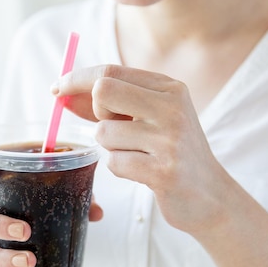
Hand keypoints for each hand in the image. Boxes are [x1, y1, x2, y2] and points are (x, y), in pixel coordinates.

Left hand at [53, 64, 231, 233]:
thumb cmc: (172, 152)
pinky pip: (113, 162)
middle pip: (103, 91)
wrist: (210, 195)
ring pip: (103, 133)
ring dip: (111, 148)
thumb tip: (63, 91)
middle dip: (95, 112)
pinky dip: (119, 168)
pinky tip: (143, 171)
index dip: (77, 79)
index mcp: (170, 88)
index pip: (110, 71)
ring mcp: (169, 139)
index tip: (57, 88)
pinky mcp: (163, 171)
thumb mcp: (151, 116)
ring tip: (138, 155)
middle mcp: (172, 107)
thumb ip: (113, 101)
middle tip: (113, 126)